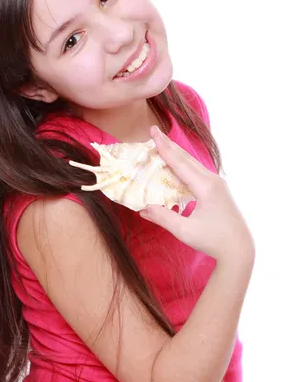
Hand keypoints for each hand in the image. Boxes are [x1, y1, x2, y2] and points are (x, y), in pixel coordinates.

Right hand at [140, 126, 254, 264]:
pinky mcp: (218, 190)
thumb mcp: (184, 230)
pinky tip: (177, 165)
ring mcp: (217, 184)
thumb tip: (142, 208)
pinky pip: (197, 172)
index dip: (164, 148)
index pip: (180, 163)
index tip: (153, 132)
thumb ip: (162, 217)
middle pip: (186, 159)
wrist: (239, 249)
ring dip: (176, 154)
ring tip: (162, 144)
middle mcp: (212, 180)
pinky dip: (184, 165)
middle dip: (169, 145)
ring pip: (193, 164)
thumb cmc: (213, 240)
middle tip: (154, 131)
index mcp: (205, 187)